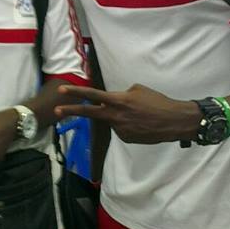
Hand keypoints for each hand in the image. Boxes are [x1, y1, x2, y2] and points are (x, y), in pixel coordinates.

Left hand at [54, 83, 199, 143]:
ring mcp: (120, 129)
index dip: (76, 92)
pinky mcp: (126, 139)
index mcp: (118, 100)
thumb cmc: (158, 101)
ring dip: (120, 118)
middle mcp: (115, 116)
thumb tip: (114, 101)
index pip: (92, 95)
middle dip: (71, 110)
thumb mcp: (138, 89)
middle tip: (55, 111)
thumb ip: (121, 94)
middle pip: (89, 113)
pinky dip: (128, 126)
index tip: (61, 90)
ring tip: (140, 116)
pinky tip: (141, 125)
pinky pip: (121, 130)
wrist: (174, 121)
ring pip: (112, 121)